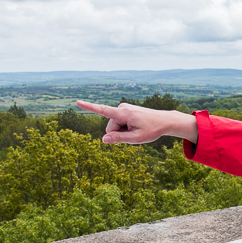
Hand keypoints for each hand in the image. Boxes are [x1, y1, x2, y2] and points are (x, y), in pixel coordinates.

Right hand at [76, 101, 198, 143]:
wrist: (164, 121)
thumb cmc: (152, 130)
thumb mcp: (136, 138)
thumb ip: (119, 139)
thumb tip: (103, 139)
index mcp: (124, 113)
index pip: (103, 110)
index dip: (89, 107)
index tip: (78, 102)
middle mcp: (122, 108)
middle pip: (110, 127)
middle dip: (118, 133)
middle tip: (135, 132)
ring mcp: (123, 108)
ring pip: (114, 126)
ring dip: (123, 131)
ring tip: (137, 128)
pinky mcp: (124, 110)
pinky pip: (119, 123)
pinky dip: (125, 127)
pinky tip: (136, 126)